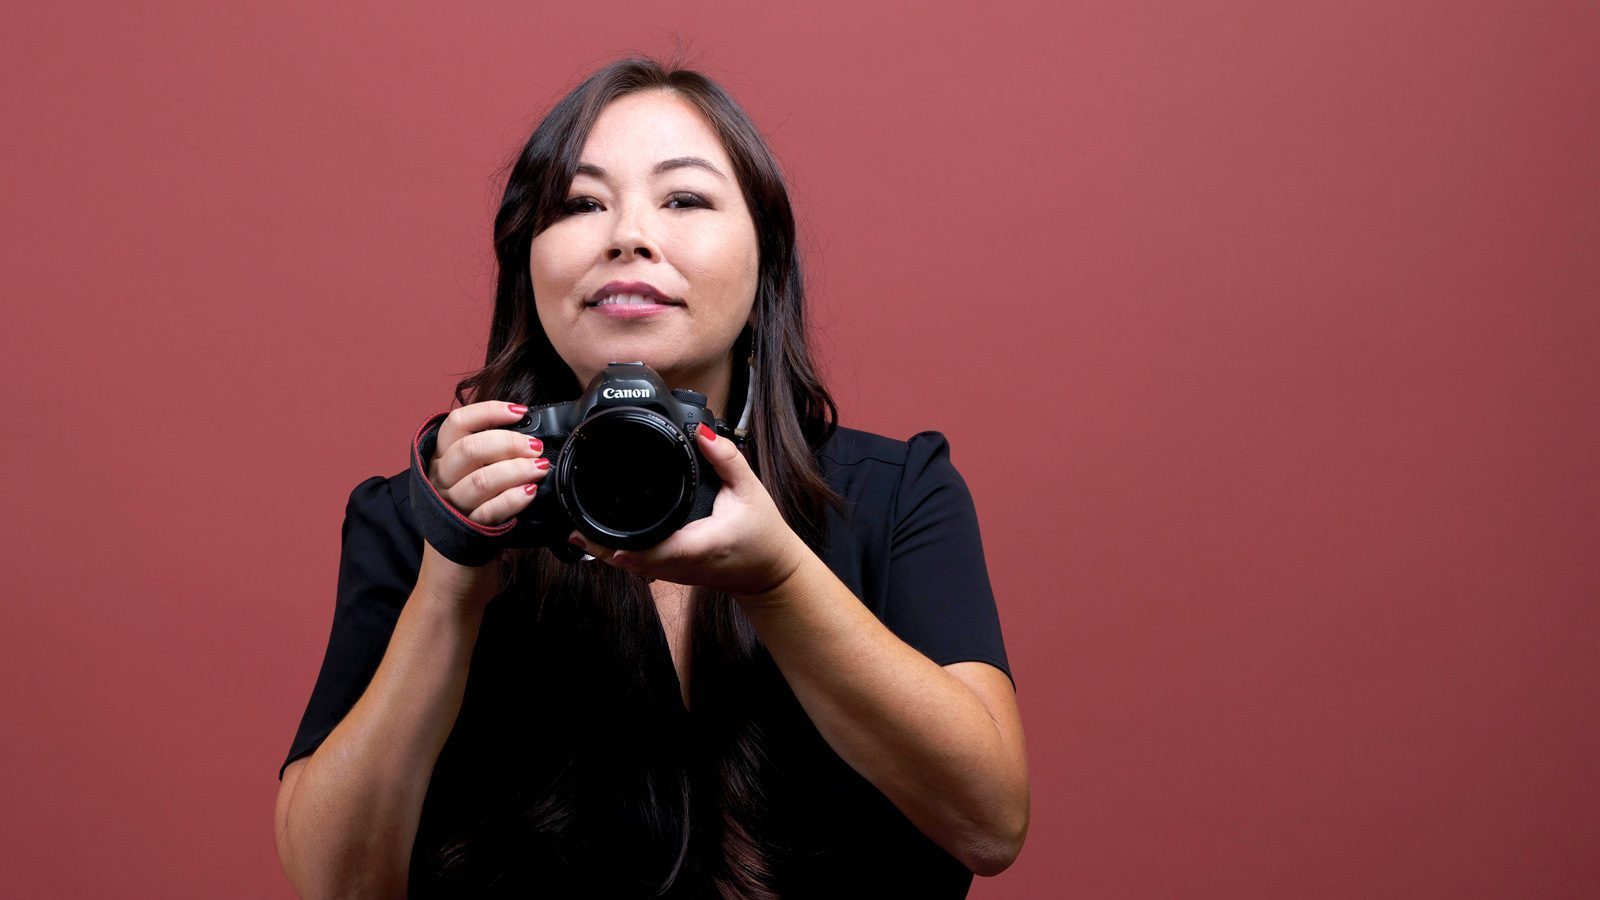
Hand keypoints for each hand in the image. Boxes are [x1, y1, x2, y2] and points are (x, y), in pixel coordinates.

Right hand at [417, 401, 550, 607]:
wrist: (453, 583)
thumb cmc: (471, 528)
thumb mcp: (474, 487)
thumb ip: (491, 461)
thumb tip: (529, 437)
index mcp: (441, 462)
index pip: (457, 424)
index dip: (488, 412)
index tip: (519, 413)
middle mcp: (439, 481)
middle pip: (469, 449)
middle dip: (508, 442)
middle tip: (535, 447)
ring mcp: (449, 509)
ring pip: (479, 480)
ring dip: (515, 469)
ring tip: (540, 468)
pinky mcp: (463, 534)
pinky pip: (488, 511)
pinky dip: (512, 498)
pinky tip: (530, 492)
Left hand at [570, 425, 809, 597]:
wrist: (769, 572)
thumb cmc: (762, 534)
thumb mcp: (750, 490)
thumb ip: (727, 458)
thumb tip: (703, 431)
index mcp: (696, 545)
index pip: (650, 550)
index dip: (618, 544)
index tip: (591, 532)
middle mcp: (680, 564)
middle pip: (629, 560)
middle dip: (599, 546)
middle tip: (572, 526)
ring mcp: (674, 573)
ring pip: (630, 566)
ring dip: (604, 552)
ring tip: (576, 532)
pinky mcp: (673, 572)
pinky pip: (639, 566)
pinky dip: (618, 554)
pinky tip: (600, 541)